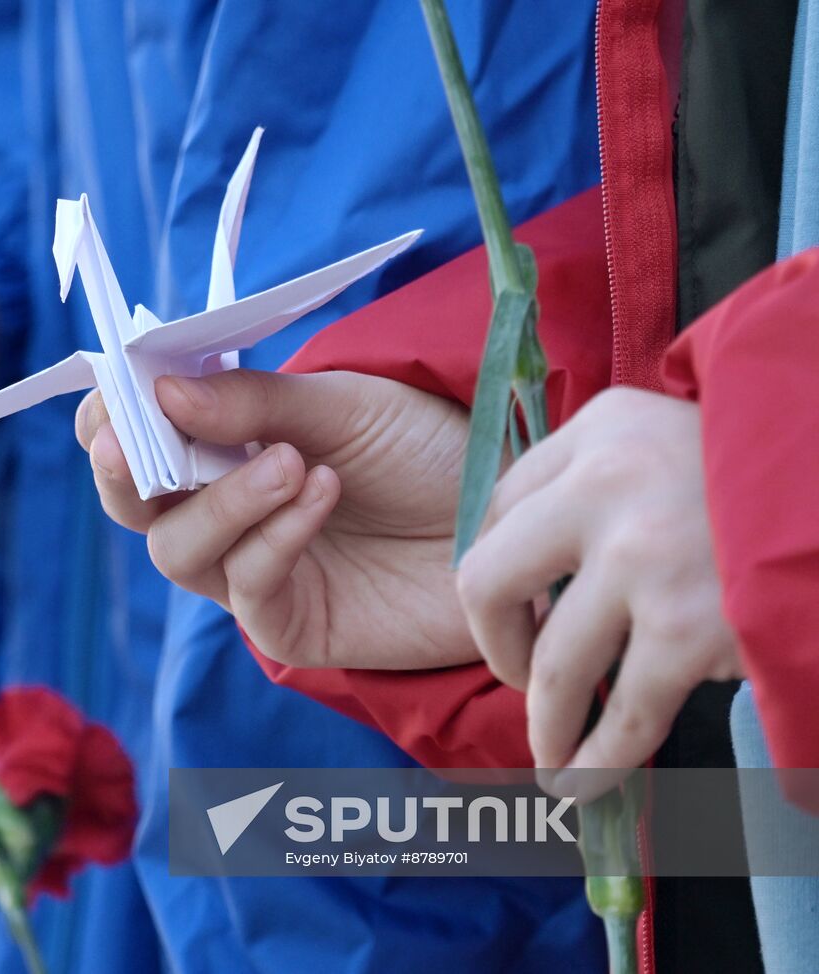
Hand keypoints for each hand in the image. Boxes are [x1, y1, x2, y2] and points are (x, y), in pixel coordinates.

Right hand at [74, 368, 477, 669]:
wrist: (515, 514)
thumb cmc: (432, 447)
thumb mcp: (345, 404)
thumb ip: (253, 402)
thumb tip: (161, 392)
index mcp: (224, 444)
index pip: (134, 434)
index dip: (110, 415)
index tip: (119, 389)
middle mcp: (226, 509)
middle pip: (132, 502)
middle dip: (122, 470)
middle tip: (135, 439)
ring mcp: (253, 569)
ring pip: (176, 550)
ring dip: (221, 503)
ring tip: (291, 463)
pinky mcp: (290, 624)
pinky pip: (247, 588)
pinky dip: (275, 537)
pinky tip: (322, 492)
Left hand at [457, 388, 742, 792]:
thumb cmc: (777, 481)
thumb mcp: (676, 441)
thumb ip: (602, 482)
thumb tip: (533, 572)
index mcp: (603, 426)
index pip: (498, 506)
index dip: (501, 568)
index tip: (516, 608)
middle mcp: (606, 482)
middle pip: (486, 582)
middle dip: (495, 643)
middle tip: (519, 675)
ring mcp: (646, 556)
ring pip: (551, 665)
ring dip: (545, 722)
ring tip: (551, 753)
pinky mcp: (692, 627)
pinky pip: (625, 714)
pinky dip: (598, 760)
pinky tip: (584, 782)